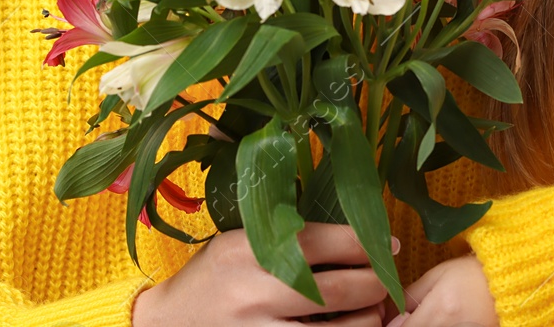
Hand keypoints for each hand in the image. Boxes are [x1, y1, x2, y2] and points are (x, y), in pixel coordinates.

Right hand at [132, 222, 386, 326]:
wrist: (166, 326)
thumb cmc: (212, 279)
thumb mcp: (238, 242)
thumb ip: (285, 236)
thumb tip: (354, 235)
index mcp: (249, 249)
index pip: (322, 242)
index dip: (364, 244)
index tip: (388, 244)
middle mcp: (254, 292)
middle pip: (339, 290)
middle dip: (375, 285)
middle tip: (387, 282)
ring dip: (366, 322)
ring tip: (373, 313)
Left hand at [387, 254, 497, 326]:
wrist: (508, 282)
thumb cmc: (472, 274)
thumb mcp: (438, 274)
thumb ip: (413, 293)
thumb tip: (390, 310)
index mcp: (440, 308)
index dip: (395, 324)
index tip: (396, 318)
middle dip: (409, 326)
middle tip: (411, 317)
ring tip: (429, 317)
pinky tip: (442, 322)